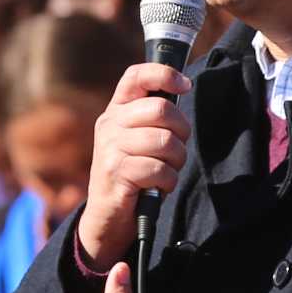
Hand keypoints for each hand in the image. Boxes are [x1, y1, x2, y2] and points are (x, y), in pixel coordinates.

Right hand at [74, 64, 192, 273]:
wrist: (106, 217)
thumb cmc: (132, 175)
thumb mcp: (137, 139)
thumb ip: (153, 117)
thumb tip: (183, 88)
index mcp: (115, 111)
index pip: (136, 76)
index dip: (164, 74)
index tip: (185, 86)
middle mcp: (109, 125)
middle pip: (161, 109)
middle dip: (181, 131)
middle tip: (176, 149)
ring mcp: (110, 149)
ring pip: (164, 141)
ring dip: (176, 161)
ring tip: (166, 171)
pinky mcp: (115, 174)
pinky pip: (159, 169)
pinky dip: (168, 181)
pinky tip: (158, 188)